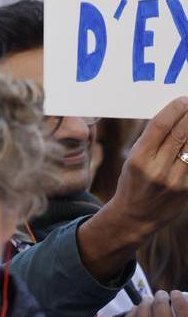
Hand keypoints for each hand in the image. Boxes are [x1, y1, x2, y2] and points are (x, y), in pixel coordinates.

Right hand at [79, 97, 187, 280]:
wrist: (137, 217)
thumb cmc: (134, 183)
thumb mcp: (133, 160)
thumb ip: (151, 141)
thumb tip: (174, 117)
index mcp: (138, 159)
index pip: (159, 127)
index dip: (173, 110)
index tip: (183, 99)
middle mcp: (157, 170)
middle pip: (180, 135)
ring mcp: (176, 181)